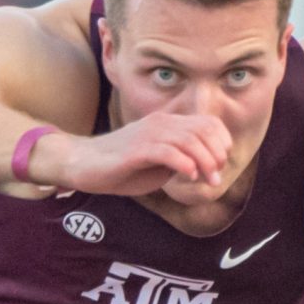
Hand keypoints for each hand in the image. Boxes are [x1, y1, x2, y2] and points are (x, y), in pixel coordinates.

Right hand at [58, 109, 232, 197]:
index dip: (221, 142)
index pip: (208, 122)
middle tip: (215, 178)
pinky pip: (167, 151)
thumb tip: (205, 168)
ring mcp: (147, 134)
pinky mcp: (135, 149)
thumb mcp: (158, 165)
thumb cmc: (121, 168)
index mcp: (168, 124)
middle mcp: (160, 123)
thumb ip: (180, 161)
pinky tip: (188, 176)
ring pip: (188, 140)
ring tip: (206, 180)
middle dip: (216, 155)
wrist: (83, 165)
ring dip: (204, 162)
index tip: (220, 164)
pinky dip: (184, 164)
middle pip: (203, 130)